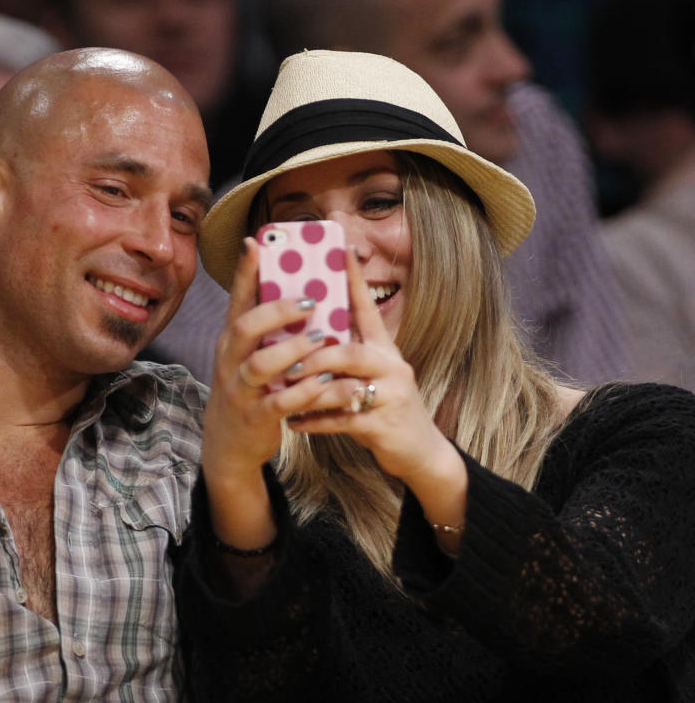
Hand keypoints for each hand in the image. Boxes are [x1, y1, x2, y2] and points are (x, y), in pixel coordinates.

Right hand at [202, 238, 336, 548]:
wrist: (230, 443)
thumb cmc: (249, 389)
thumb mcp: (250, 355)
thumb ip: (267, 328)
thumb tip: (302, 290)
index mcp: (231, 340)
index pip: (237, 299)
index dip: (246, 271)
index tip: (257, 241)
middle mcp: (230, 360)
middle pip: (245, 327)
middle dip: (277, 311)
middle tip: (311, 301)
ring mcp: (240, 390)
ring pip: (260, 364)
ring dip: (294, 350)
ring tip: (323, 339)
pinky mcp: (255, 417)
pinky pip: (279, 403)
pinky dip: (304, 392)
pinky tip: (327, 382)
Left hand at [281, 250, 467, 534]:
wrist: (421, 454)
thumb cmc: (387, 408)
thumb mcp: (373, 375)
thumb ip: (348, 353)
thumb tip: (310, 330)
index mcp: (385, 350)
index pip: (367, 309)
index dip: (354, 279)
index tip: (338, 249)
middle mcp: (391, 367)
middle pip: (351, 351)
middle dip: (315, 352)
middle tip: (284, 353)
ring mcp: (391, 397)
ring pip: (344, 386)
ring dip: (309, 387)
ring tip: (282, 386)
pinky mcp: (383, 426)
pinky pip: (342, 420)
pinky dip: (314, 422)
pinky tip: (293, 422)